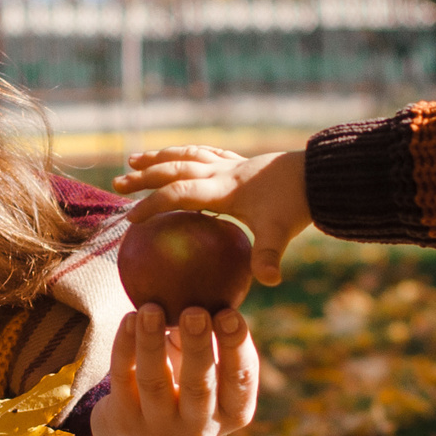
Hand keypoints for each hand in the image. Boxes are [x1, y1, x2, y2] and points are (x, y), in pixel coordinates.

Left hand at [90, 304, 258, 435]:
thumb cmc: (184, 393)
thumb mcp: (207, 377)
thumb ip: (208, 342)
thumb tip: (198, 295)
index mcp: (232, 413)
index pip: (240, 381)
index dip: (237, 348)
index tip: (229, 313)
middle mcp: (199, 428)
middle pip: (199, 386)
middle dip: (197, 346)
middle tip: (194, 311)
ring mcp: (159, 430)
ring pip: (155, 383)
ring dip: (152, 342)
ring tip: (150, 309)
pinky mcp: (125, 423)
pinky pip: (123, 380)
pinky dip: (125, 347)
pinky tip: (129, 320)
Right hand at [113, 146, 310, 286]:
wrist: (318, 175)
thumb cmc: (295, 205)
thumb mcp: (281, 234)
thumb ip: (268, 257)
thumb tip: (267, 282)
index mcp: (224, 190)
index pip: (179, 194)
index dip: (153, 205)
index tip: (131, 220)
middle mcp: (221, 172)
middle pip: (173, 169)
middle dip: (143, 177)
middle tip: (117, 184)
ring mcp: (229, 163)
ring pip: (185, 155)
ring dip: (157, 157)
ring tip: (133, 160)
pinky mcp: (239, 161)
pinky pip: (202, 154)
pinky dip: (183, 154)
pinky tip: (176, 156)